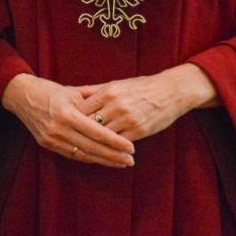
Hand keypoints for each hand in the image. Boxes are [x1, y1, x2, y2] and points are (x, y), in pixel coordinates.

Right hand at [2, 74, 134, 167]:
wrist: (20, 95)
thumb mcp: (72, 92)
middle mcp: (58, 128)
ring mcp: (51, 138)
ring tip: (121, 163)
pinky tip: (101, 159)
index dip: (115, 142)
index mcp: (66, 113)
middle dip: (113, 155)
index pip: (97, 132)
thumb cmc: (49, 90)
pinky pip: (71, 154)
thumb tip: (117, 114)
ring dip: (103, 160)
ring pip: (82, 154)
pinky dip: (88, 158)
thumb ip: (93, 104)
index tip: (131, 148)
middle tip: (131, 160)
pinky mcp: (46, 144)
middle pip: (92, 147)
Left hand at [78, 64, 218, 142]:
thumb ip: (93, 90)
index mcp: (108, 92)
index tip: (64, 124)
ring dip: (93, 143)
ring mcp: (128, 119)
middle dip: (79, 132)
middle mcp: (116, 105)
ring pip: (103, 136)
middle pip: (90, 123)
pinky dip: (110, 148)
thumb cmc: (140, 87)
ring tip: (81, 148)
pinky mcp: (139, 131)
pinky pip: (119, 143)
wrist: (170, 92)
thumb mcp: (116, 84)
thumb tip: (70, 91)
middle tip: (68, 140)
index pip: (82, 108)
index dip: (72, 118)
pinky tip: (102, 152)